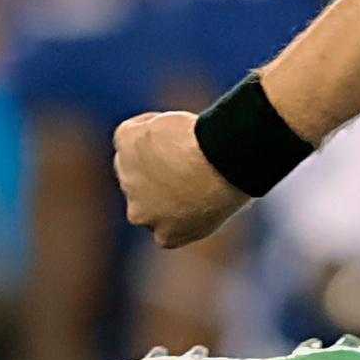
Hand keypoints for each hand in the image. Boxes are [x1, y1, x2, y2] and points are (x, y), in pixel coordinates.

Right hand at [115, 110, 249, 249]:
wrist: (222, 159)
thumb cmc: (234, 181)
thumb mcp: (221, 206)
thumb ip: (199, 205)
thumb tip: (202, 187)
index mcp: (167, 236)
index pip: (162, 221)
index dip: (173, 198)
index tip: (188, 182)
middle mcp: (140, 214)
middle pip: (142, 192)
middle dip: (156, 175)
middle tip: (185, 156)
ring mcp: (128, 179)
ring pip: (134, 160)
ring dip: (153, 149)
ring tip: (187, 141)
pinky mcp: (124, 144)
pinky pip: (133, 130)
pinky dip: (150, 123)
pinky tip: (176, 125)